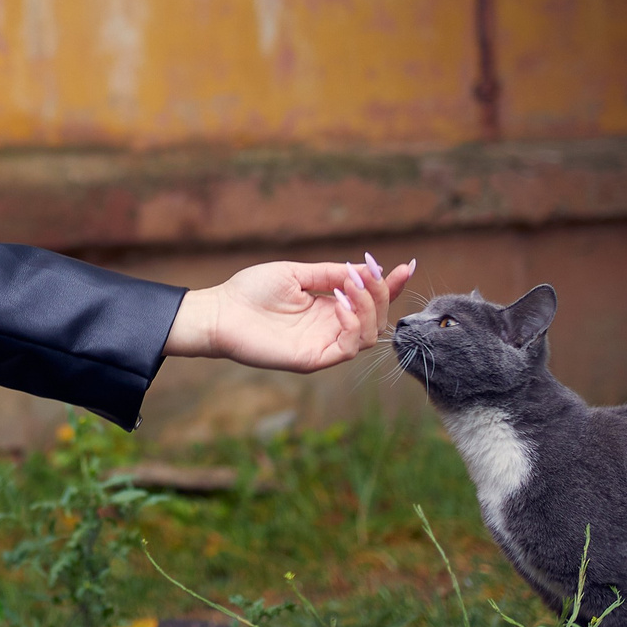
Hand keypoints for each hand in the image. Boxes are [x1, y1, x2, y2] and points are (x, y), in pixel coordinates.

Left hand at [164, 254, 415, 372]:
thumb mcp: (297, 273)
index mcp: (328, 308)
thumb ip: (331, 273)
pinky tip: (340, 305)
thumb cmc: (251, 292)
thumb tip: (365, 268)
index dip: (391, 287)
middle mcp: (330, 329)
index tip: (407, 267)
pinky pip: (348, 348)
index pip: (370, 302)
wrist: (219, 312)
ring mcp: (322, 346)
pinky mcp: (313, 359)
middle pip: (376, 318)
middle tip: (363, 274)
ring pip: (370, 336)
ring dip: (368, 308)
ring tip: (349, 287)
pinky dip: (353, 325)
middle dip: (379, 293)